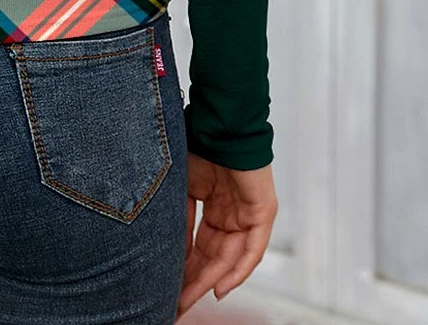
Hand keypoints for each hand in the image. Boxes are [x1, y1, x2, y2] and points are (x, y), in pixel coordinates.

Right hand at [176, 155, 277, 316]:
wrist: (220, 124)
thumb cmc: (196, 145)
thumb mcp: (180, 188)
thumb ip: (179, 219)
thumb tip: (165, 251)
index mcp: (211, 205)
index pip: (197, 246)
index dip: (182, 267)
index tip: (164, 288)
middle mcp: (230, 214)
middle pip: (212, 257)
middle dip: (193, 281)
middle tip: (175, 303)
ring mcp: (247, 214)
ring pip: (229, 258)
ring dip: (210, 281)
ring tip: (188, 299)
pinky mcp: (262, 213)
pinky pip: (251, 250)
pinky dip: (237, 271)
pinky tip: (220, 288)